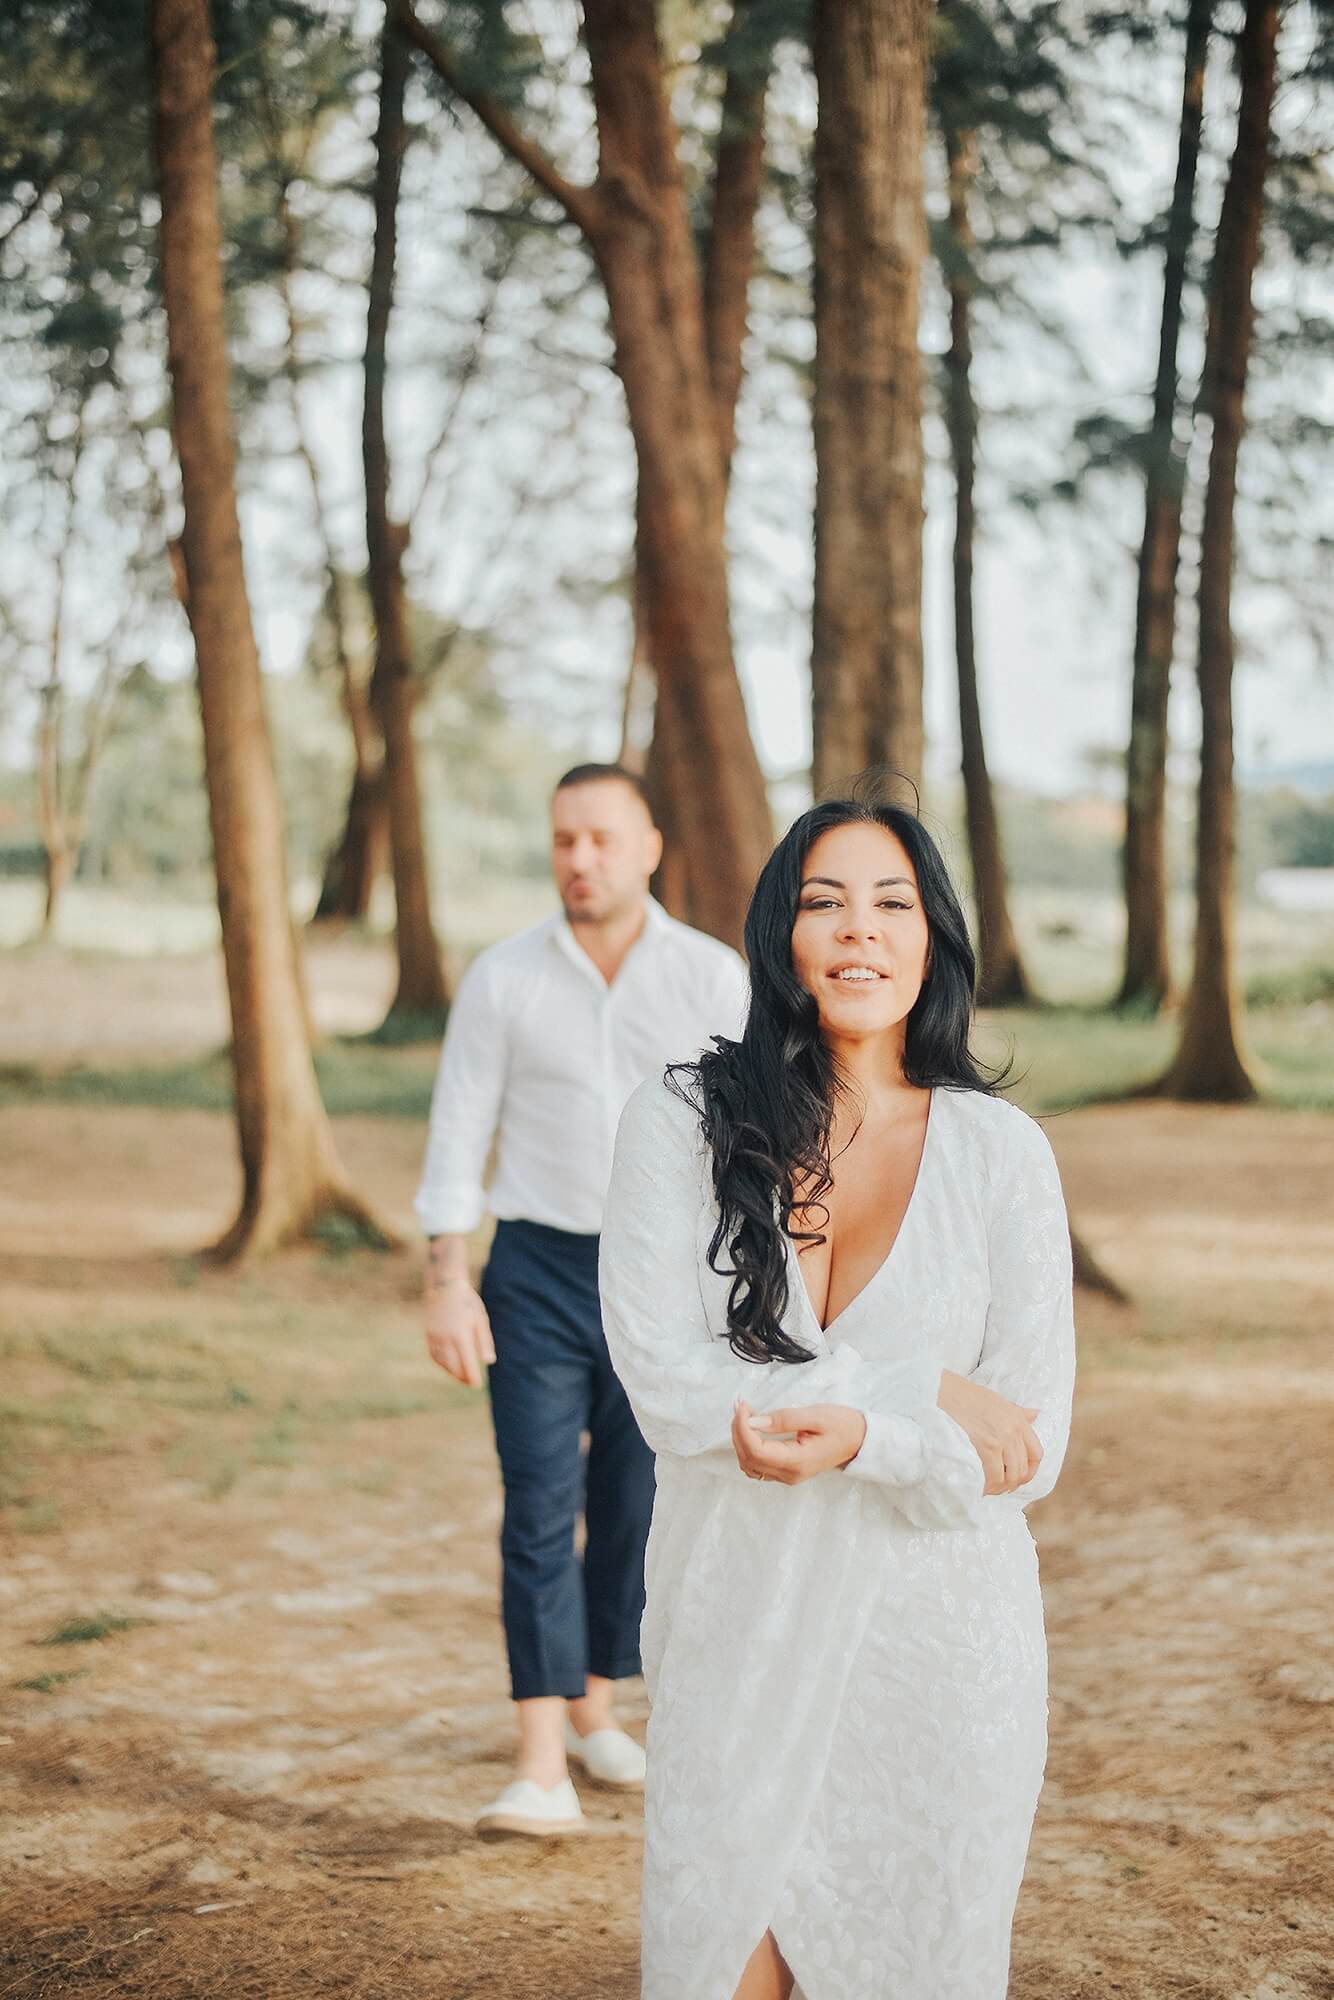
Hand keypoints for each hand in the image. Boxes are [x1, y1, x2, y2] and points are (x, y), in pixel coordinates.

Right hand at [424, 1278, 495, 1387]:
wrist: (445, 1285)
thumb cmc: (467, 1302)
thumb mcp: (480, 1319)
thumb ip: (484, 1341)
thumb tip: (488, 1362)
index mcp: (461, 1334)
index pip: (467, 1363)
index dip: (472, 1376)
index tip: (477, 1385)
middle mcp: (445, 1337)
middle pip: (453, 1366)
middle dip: (461, 1376)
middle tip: (470, 1383)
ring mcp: (434, 1336)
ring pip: (442, 1362)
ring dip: (451, 1372)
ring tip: (460, 1377)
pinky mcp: (428, 1333)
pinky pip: (434, 1354)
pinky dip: (441, 1363)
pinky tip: (449, 1365)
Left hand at [731, 1401, 867, 1485]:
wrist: (860, 1441)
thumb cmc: (842, 1426)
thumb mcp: (815, 1416)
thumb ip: (783, 1419)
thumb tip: (754, 1421)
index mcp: (797, 1461)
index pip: (755, 1450)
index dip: (742, 1427)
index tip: (743, 1406)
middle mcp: (789, 1474)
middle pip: (748, 1459)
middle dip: (738, 1431)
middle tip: (742, 1406)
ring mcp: (788, 1476)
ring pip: (749, 1464)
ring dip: (741, 1440)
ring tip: (745, 1416)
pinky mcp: (787, 1472)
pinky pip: (758, 1466)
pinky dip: (748, 1448)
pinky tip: (753, 1430)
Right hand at [936, 1370, 1041, 1494]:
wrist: (949, 1393)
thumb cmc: (971, 1396)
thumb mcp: (1001, 1401)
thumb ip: (1020, 1413)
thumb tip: (1036, 1414)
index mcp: (1019, 1421)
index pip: (1037, 1453)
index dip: (1031, 1470)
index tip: (1021, 1476)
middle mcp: (1014, 1432)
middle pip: (1023, 1469)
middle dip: (1014, 1482)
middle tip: (1002, 1486)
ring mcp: (1001, 1440)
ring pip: (1011, 1476)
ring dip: (1002, 1487)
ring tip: (992, 1488)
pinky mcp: (986, 1447)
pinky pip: (994, 1475)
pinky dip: (990, 1486)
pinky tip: (983, 1487)